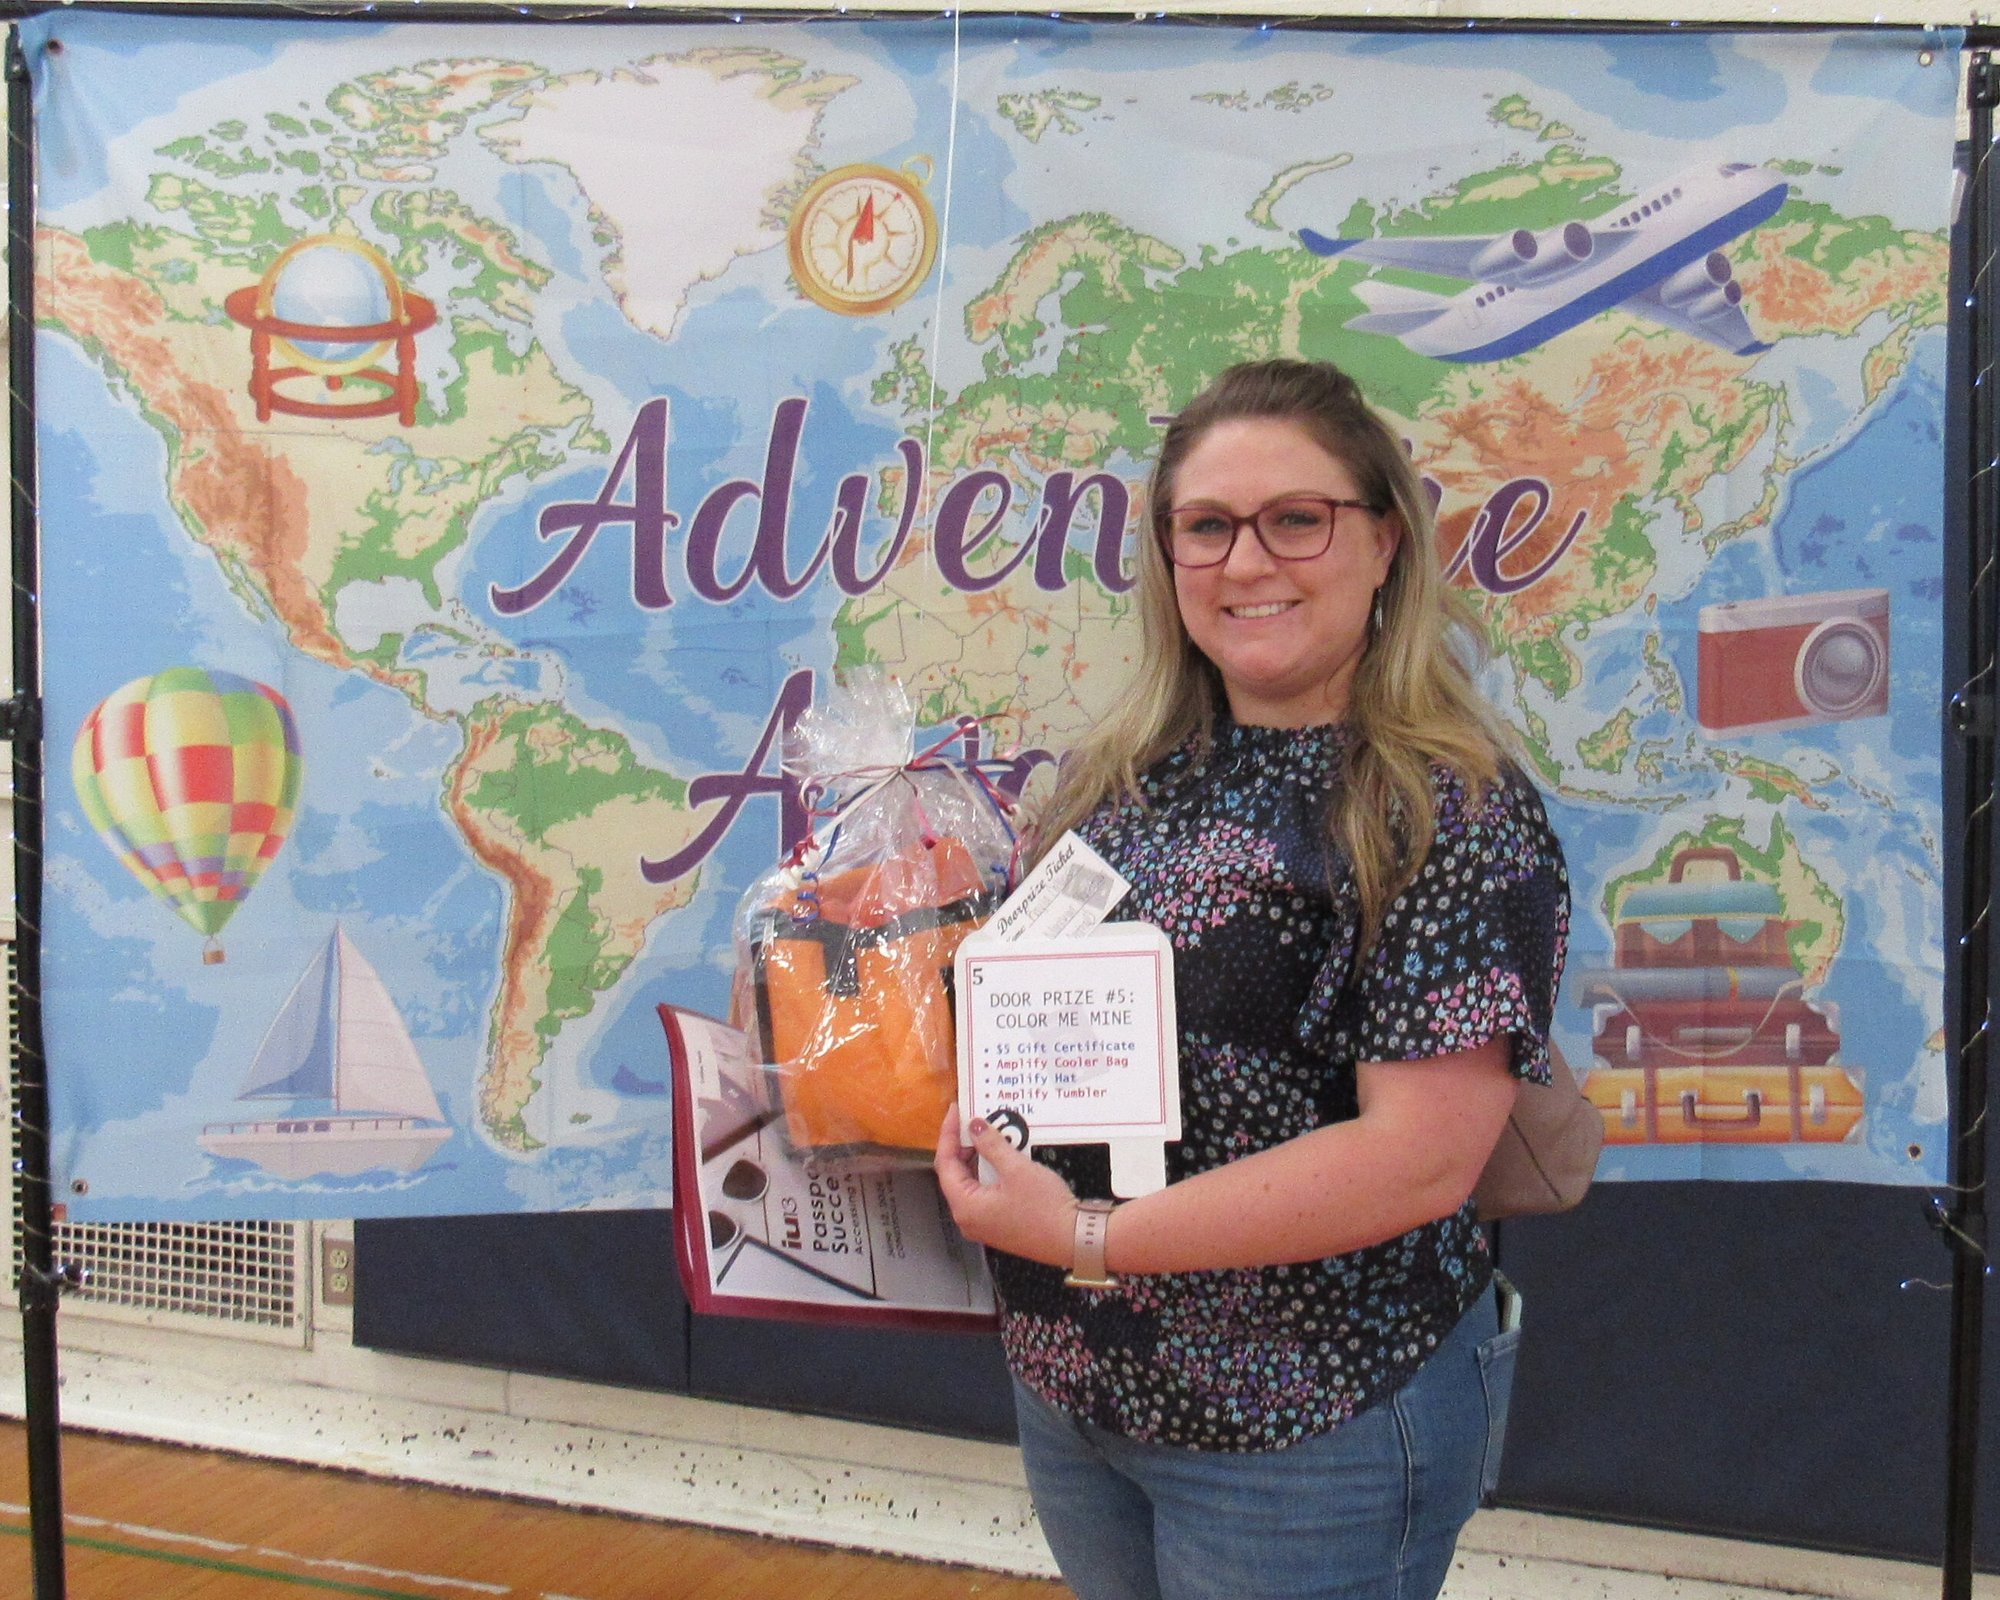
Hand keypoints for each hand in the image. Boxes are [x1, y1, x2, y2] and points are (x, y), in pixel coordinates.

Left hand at [933, 1106, 1080, 1268]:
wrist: (1073, 1239)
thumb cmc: (1046, 1210)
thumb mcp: (1016, 1169)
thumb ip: (991, 1145)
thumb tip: (976, 1127)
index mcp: (965, 1206)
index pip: (945, 1163)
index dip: (949, 1134)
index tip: (956, 1112)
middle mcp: (968, 1218)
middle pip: (955, 1174)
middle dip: (963, 1145)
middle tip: (973, 1120)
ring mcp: (983, 1224)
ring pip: (970, 1183)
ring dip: (977, 1158)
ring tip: (988, 1133)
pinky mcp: (997, 1224)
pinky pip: (984, 1193)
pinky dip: (988, 1173)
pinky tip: (1001, 1157)